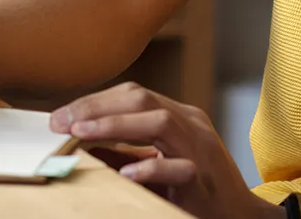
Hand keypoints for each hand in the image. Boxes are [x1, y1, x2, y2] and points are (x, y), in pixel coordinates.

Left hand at [50, 83, 277, 218]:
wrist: (241, 217)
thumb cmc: (194, 190)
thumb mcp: (155, 163)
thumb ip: (123, 152)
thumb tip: (78, 143)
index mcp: (179, 116)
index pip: (133, 94)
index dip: (95, 100)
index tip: (59, 115)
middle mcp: (190, 125)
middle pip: (142, 99)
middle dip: (96, 107)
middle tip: (61, 121)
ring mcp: (200, 149)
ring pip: (160, 122)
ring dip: (115, 125)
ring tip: (82, 133)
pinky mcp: (204, 181)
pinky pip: (179, 168)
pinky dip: (150, 168)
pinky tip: (125, 174)